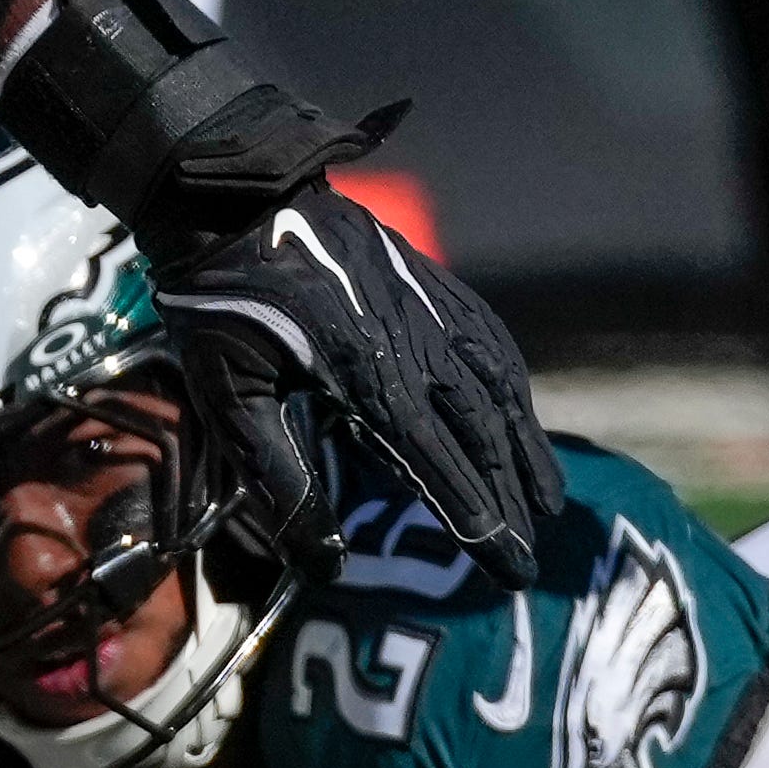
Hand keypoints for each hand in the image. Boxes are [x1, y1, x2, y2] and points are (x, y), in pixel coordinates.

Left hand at [162, 189, 556, 586]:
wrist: (235, 200)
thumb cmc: (221, 303)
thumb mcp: (228, 396)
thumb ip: (279, 479)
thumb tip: (324, 567)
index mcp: (364, 373)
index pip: (436, 464)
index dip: (477, 519)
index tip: (508, 567)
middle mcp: (417, 343)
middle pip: (478, 438)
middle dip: (507, 504)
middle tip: (527, 564)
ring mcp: (434, 309)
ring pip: (498, 392)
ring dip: (526, 452)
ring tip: (546, 506)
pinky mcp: (437, 286)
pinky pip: (494, 346)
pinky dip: (515, 390)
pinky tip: (522, 419)